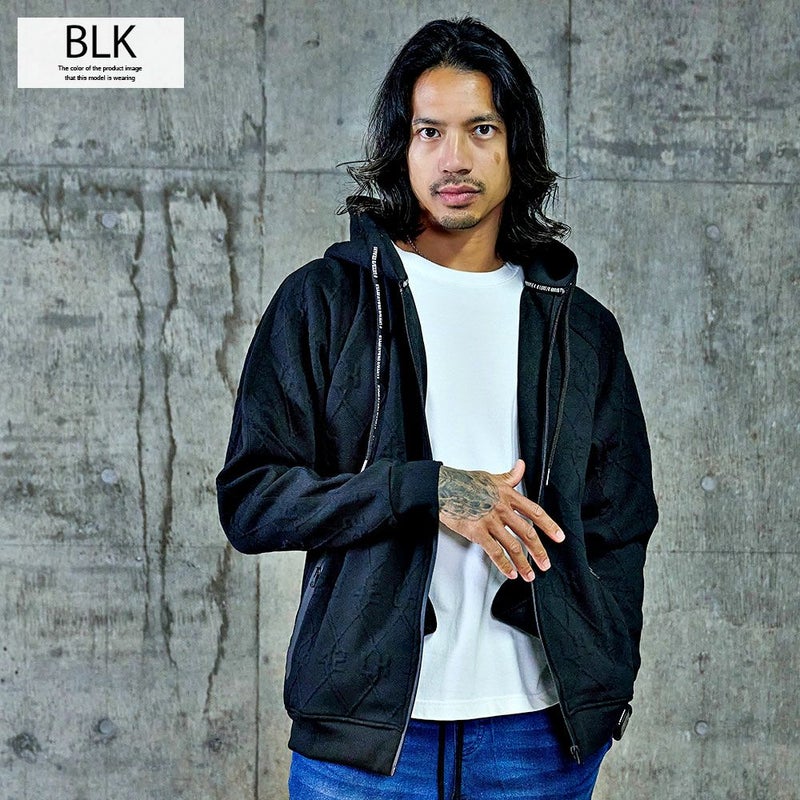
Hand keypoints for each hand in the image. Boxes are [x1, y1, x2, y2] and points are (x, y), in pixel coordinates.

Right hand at [437, 459, 564, 581]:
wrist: (444, 487)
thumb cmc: (465, 482)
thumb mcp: (492, 477)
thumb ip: (510, 476)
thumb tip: (521, 466)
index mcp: (508, 496)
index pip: (535, 512)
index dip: (549, 526)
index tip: (558, 536)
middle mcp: (502, 509)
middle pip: (527, 533)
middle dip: (539, 551)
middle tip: (545, 563)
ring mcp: (490, 521)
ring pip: (513, 546)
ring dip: (524, 563)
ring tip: (530, 575)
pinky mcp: (477, 532)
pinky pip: (494, 552)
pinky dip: (504, 565)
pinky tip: (510, 573)